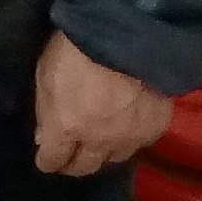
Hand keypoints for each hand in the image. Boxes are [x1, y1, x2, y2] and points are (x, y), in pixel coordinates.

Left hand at [34, 31, 173, 176]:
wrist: (129, 34)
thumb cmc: (76, 47)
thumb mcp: (45, 74)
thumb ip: (45, 111)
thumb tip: (45, 138)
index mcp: (67, 127)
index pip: (53, 159)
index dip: (48, 160)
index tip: (46, 159)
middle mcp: (99, 141)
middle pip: (86, 167)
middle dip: (74, 164)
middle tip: (71, 156)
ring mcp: (130, 137)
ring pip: (115, 158)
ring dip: (104, 152)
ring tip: (100, 141)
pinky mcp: (156, 128)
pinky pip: (140, 142)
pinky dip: (131, 137)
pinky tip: (127, 126)